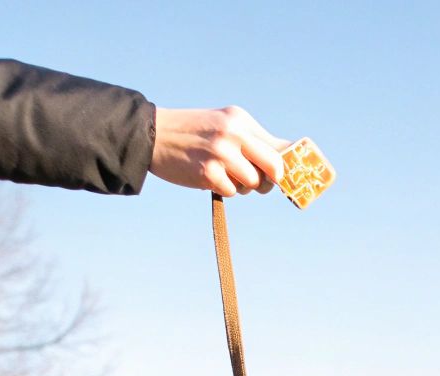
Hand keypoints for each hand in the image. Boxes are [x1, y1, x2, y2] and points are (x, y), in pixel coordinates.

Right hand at [150, 106, 288, 196]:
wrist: (152, 135)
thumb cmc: (192, 133)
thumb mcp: (223, 125)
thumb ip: (251, 140)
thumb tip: (285, 158)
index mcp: (240, 120)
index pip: (279, 146)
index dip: (287, 166)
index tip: (286, 177)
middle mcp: (234, 134)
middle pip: (274, 167)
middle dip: (271, 180)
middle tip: (261, 182)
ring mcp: (221, 154)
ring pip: (253, 183)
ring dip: (243, 186)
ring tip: (227, 175)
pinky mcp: (208, 173)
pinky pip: (232, 191)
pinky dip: (224, 189)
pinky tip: (210, 177)